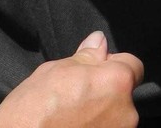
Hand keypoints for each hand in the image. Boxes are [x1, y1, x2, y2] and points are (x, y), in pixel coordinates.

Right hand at [0, 32, 142, 127]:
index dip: (110, 66)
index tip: (92, 74)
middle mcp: (127, 111)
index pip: (132, 65)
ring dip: (99, 115)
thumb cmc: (29, 115)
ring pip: (115, 116)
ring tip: (69, 119)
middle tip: (74, 100)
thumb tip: (99, 40)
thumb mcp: (52, 73)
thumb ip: (84, 57)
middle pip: (123, 94)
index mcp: (117, 82)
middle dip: (105, 93)